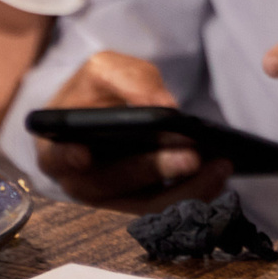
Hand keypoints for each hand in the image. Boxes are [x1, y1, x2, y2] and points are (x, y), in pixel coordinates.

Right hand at [32, 51, 230, 213]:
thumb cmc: (96, 91)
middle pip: (113, 185)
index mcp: (57, 147)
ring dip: (186, 190)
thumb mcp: (104, 69)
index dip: (67, 158)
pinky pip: (169, 209)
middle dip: (152, 170)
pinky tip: (220, 177)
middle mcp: (81, 183)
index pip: (57, 158)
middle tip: (191, 156)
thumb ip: (127, 79)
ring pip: (147, 206)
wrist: (104, 112)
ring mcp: (113, 200)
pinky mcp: (141, 205)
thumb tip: (162, 105)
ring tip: (220, 166)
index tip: (84, 155)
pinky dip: (196, 194)